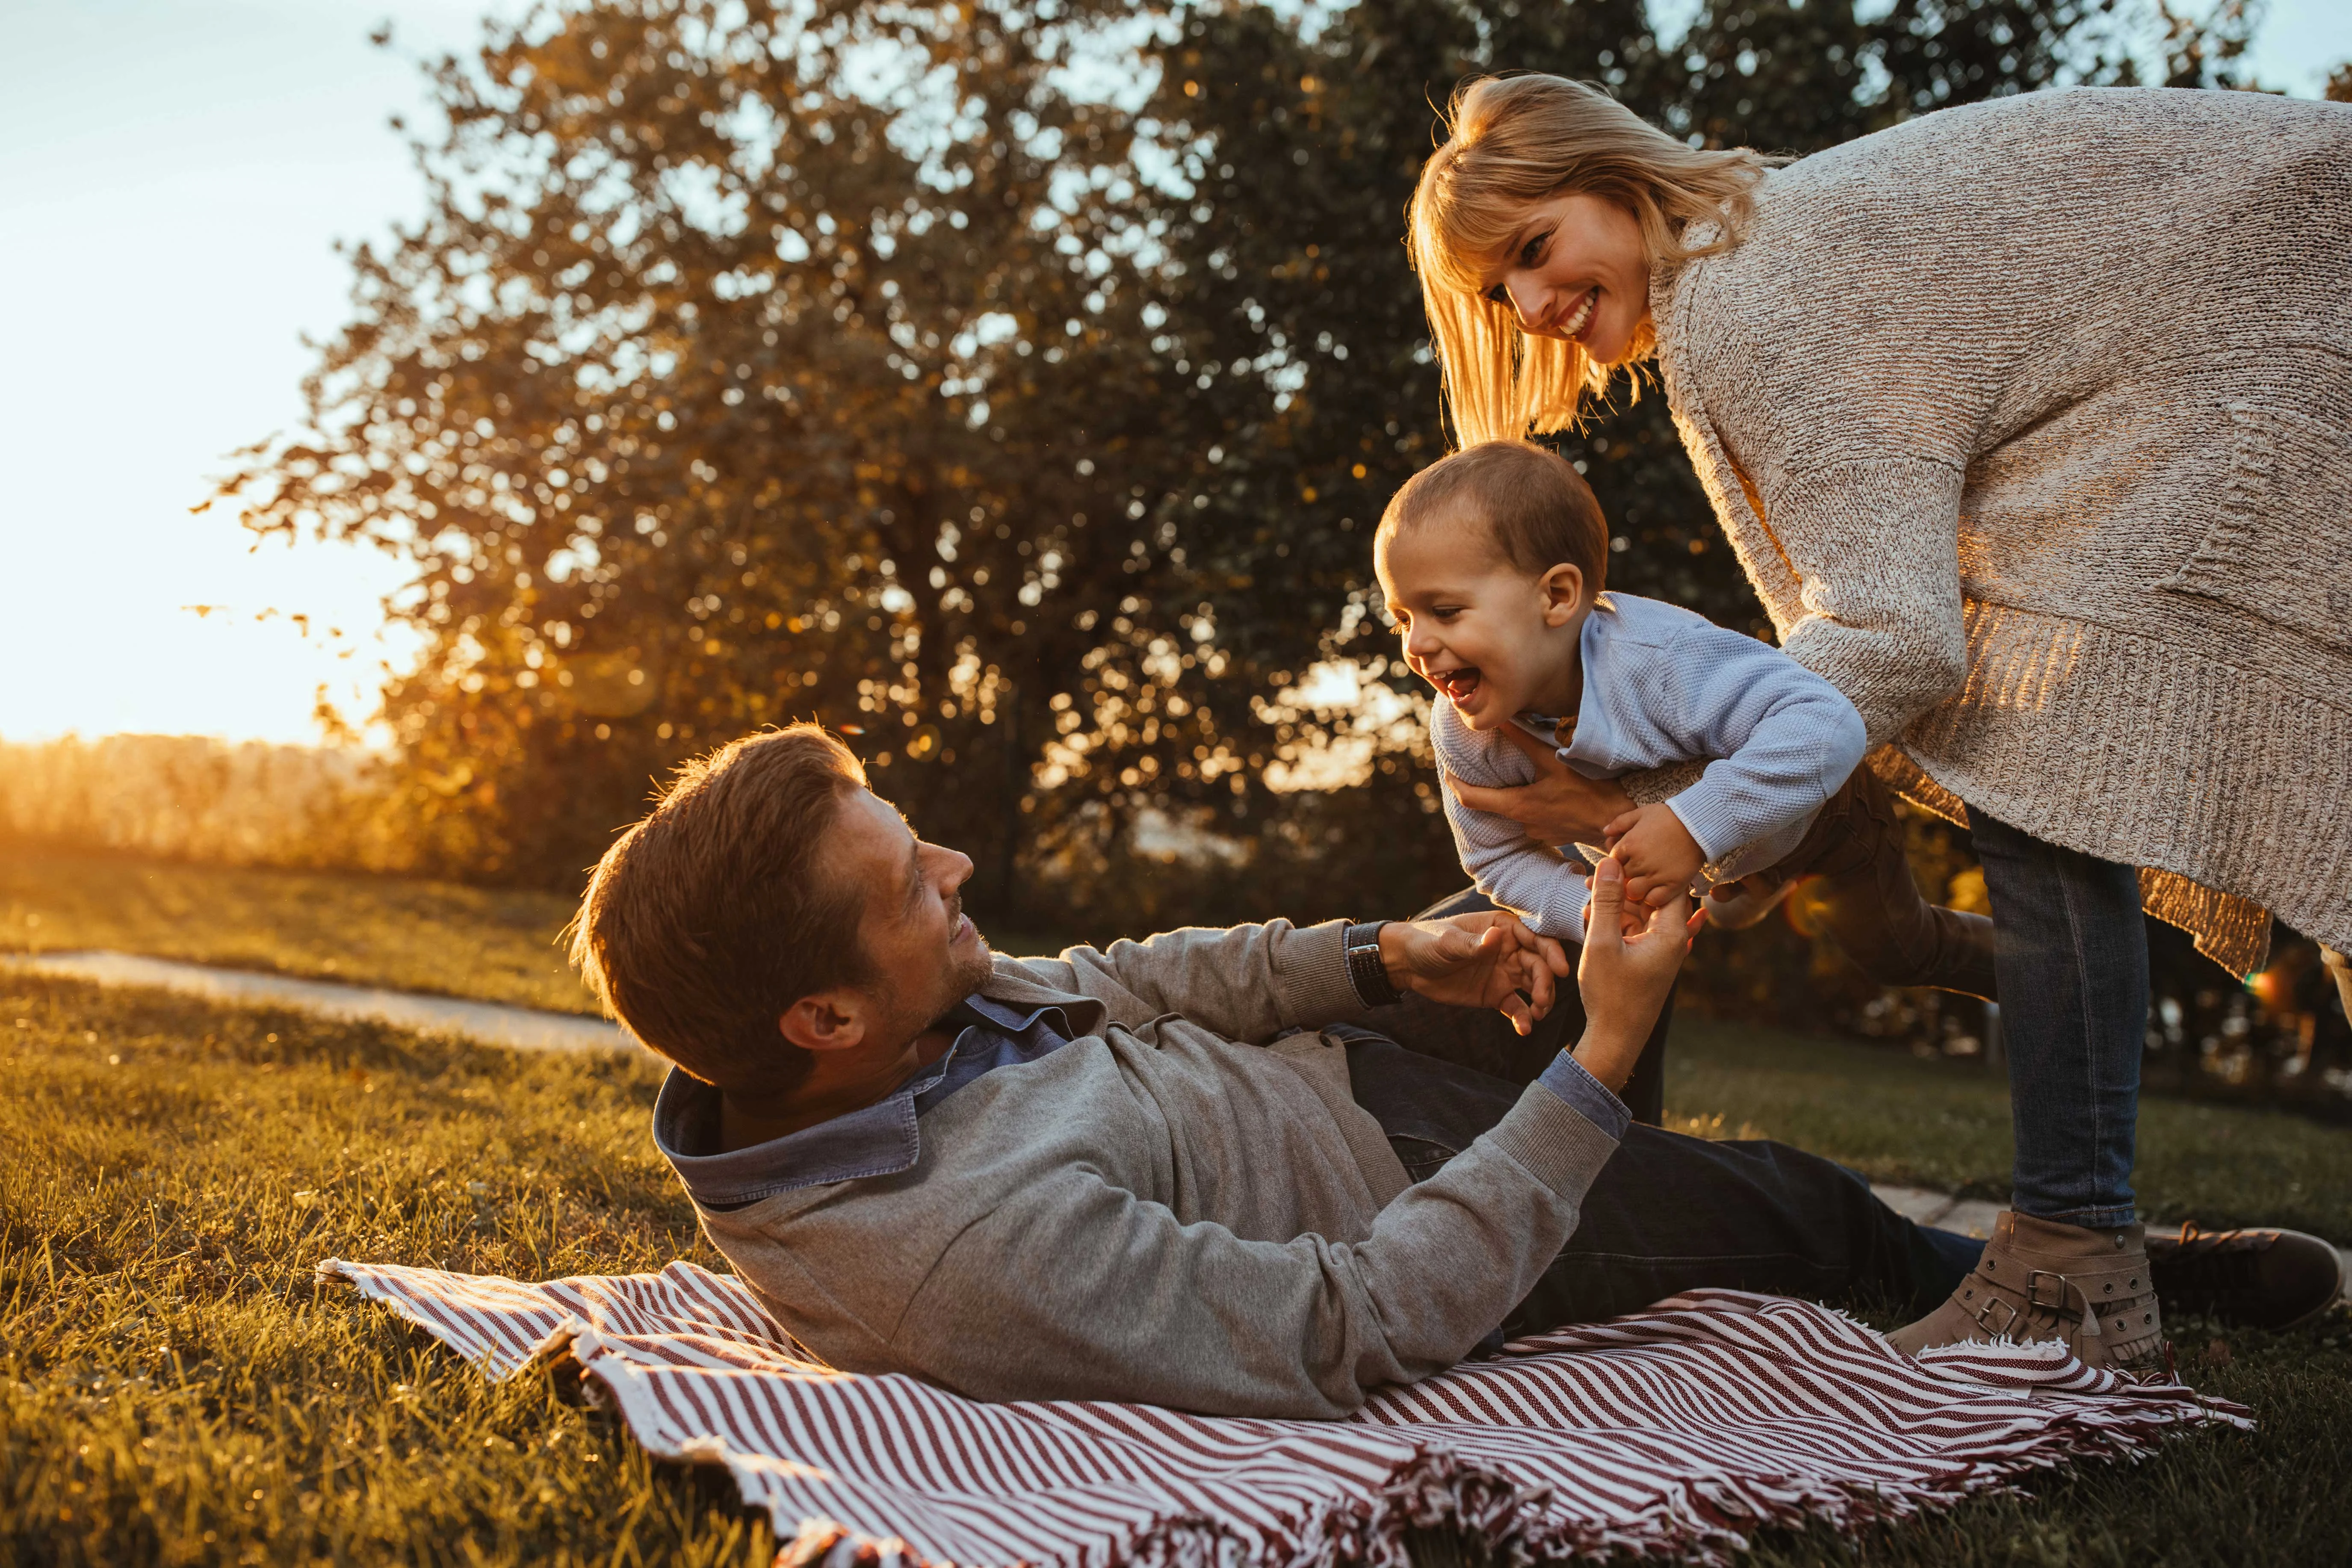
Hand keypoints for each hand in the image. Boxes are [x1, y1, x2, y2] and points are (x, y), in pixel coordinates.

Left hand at [1378, 912, 1572, 1036]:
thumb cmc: (1428, 942)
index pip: (1536, 938)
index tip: (1561, 970)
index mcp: (1502, 928)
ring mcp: (1505, 973)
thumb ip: (1474, 944)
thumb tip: (1497, 937)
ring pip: (1533, 986)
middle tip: (1542, 1001)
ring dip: (1541, 1000)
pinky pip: (1516, 1007)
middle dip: (1545, 982)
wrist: (1408, 965)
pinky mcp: (1496, 995)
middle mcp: (1509, 949)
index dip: (1552, 952)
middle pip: (1539, 964)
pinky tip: (1524, 1029)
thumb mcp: (1448, 942)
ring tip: (1537, 1014)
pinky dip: (1523, 1017)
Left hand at [1445, 725, 1634, 847]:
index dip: (1455, 785)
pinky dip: (1536, 801)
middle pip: (1494, 803)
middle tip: (1484, 766)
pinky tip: (1549, 789)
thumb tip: (1500, 719)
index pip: (1471, 799)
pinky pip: (1537, 816)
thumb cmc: (1590, 792)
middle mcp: (1523, 823)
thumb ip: (1525, 740)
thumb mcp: (1555, 761)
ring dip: (1517, 793)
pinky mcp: (1554, 833)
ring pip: (1519, 808)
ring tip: (1524, 773)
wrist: (1618, 823)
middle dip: (1488, 785)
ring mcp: (1539, 831)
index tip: (1447, 772)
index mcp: (1518, 806)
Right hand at [1571, 858, 1702, 1091]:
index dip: (1640, 871)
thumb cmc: (1611, 996)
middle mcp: (1673, 940)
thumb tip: (1610, 862)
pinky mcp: (1649, 959)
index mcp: (1671, 933)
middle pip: (1653, 897)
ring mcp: (1661, 951)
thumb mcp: (1602, 943)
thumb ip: (1606, 901)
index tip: (1612, 864)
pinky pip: (1636, 930)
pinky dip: (1616, 924)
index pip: (1667, 884)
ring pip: (1641, 913)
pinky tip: (1592, 921)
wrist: (1615, 1039)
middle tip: (1589, 884)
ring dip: (1615, 906)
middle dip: (1622, 888)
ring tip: (1586, 905)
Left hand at [1599, 803, 1705, 907]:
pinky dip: (1652, 897)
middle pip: (1621, 878)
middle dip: (1626, 876)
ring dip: (1636, 889)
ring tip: (1645, 881)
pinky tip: (1657, 888)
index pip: (1611, 863)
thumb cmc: (1669, 817)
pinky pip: (1654, 899)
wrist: (1699, 823)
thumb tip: (1605, 831)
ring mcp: (1656, 874)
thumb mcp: (1641, 813)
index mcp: (1629, 844)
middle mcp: (1640, 861)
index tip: (1627, 861)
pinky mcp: (1673, 884)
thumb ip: (1620, 822)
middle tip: (1638, 871)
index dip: (1618, 863)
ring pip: (1634, 892)